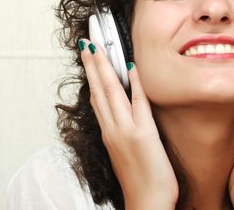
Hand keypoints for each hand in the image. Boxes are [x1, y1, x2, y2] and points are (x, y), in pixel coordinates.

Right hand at [79, 39, 177, 209]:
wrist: (146, 202)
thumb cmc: (138, 180)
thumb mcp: (122, 151)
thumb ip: (119, 129)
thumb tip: (117, 111)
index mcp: (108, 131)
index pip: (95, 96)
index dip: (91, 73)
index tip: (87, 55)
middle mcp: (113, 128)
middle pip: (98, 89)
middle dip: (93, 62)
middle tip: (87, 40)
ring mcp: (126, 129)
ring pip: (111, 91)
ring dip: (105, 66)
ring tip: (98, 46)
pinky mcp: (143, 134)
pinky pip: (138, 103)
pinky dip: (134, 83)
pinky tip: (131, 67)